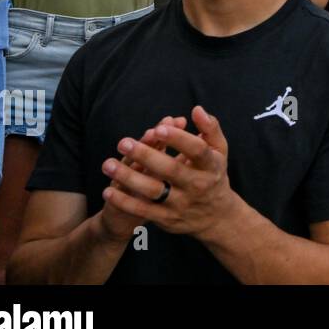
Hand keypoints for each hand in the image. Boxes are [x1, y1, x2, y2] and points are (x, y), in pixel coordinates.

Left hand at [102, 106, 237, 238]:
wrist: (216, 216)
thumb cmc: (214, 174)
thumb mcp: (220, 150)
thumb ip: (210, 128)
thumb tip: (197, 109)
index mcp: (211, 166)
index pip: (197, 150)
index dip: (178, 139)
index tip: (159, 128)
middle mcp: (198, 185)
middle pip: (171, 170)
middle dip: (146, 156)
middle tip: (124, 142)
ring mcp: (182, 203)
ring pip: (153, 191)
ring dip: (129, 178)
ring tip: (108, 165)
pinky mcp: (168, 218)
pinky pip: (143, 211)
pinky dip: (125, 202)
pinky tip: (109, 189)